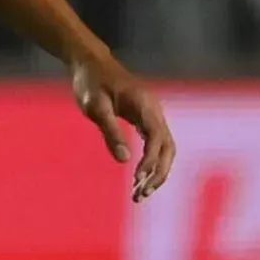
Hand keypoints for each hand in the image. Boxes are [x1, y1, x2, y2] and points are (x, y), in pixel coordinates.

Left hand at [70, 52, 175, 201]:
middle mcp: (155, 112)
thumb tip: (124, 160)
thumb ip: (110, 131)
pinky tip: (139, 178)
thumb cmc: (91, 83)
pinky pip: (156, 145)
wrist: (92, 64)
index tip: (137, 180)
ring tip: (139, 194)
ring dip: (156, 172)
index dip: (150, 161)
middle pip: (168, 148)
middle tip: (140, 196)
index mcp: (146, 106)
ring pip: (165, 149)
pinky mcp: (146, 120)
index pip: (157, 139)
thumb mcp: (96, 108)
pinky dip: (150, 163)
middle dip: (157, 174)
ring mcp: (153, 116)